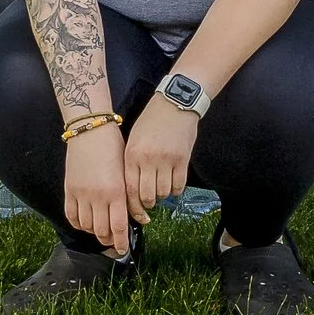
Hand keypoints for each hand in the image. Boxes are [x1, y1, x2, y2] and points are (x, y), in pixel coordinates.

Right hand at [63, 124, 136, 253]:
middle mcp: (98, 196)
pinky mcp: (69, 189)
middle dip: (108, 240)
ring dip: (94, 232)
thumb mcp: (125, 171)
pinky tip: (85, 221)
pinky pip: (71, 216)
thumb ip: (126, 194)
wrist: (90, 129)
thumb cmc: (113, 147)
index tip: (122, 250)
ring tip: (100, 230)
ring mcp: (81, 194)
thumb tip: (131, 215)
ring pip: (86, 226)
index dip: (120, 243)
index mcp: (116, 192)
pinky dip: (78, 223)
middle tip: (112, 241)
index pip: (119, 227)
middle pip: (101, 231)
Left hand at [124, 93, 200, 215]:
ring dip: (162, 195)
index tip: (136, 212)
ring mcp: (166, 159)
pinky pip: (179, 185)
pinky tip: (173, 184)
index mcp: (132, 154)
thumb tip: (132, 190)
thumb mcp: (134, 139)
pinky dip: (176, 189)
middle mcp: (148, 159)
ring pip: (163, 192)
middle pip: (147, 195)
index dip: (133, 206)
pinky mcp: (183, 159)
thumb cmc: (151, 121)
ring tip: (161, 189)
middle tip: (150, 201)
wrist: (174, 102)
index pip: (130, 189)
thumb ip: (132, 163)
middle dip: (148, 203)